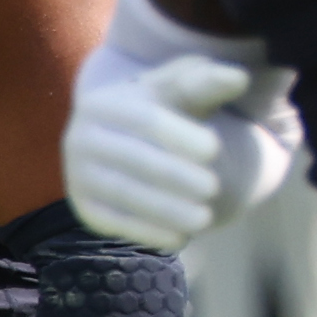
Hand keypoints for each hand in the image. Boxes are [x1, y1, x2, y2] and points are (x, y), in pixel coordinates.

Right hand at [64, 53, 280, 252]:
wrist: (124, 143)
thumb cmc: (162, 113)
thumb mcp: (181, 93)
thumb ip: (208, 82)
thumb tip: (239, 77)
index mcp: (103, 102)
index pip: (144, 119)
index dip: (180, 135)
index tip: (216, 149)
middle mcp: (80, 137)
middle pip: (133, 159)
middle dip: (176, 176)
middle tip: (213, 189)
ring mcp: (78, 174)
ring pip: (124, 194)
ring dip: (166, 210)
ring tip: (204, 220)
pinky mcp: (83, 207)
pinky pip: (115, 222)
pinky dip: (148, 232)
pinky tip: (180, 238)